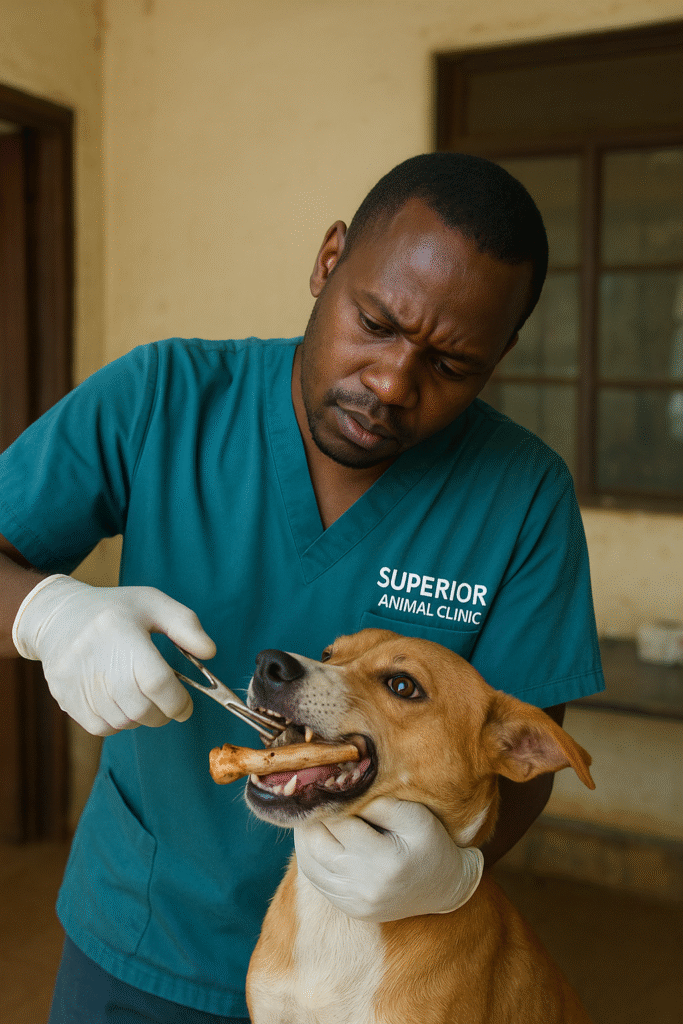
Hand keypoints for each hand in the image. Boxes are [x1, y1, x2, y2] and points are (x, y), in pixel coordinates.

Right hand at [13, 574, 215, 735]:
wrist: (58, 617)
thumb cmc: (114, 610)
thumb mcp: (153, 604)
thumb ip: (186, 626)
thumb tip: (210, 652)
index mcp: (120, 632)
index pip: (156, 683)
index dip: (178, 701)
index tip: (185, 705)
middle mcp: (96, 660)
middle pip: (142, 709)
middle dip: (163, 712)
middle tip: (167, 701)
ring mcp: (77, 682)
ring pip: (124, 722)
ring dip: (141, 717)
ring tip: (141, 694)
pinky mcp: (66, 699)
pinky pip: (103, 727)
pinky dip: (119, 722)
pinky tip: (121, 700)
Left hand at [293, 796, 483, 921]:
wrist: (444, 887)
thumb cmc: (431, 843)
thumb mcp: (416, 815)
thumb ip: (380, 803)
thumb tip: (344, 791)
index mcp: (384, 861)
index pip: (339, 824)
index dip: (328, 801)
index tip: (325, 783)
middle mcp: (365, 886)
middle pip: (317, 845)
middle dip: (310, 818)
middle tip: (311, 796)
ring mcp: (354, 902)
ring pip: (310, 865)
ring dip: (305, 837)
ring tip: (310, 814)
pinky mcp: (350, 908)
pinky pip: (316, 881)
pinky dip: (310, 857)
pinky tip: (316, 838)